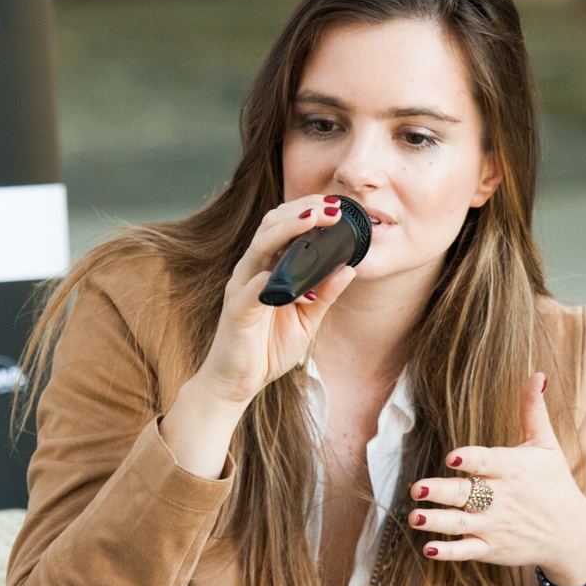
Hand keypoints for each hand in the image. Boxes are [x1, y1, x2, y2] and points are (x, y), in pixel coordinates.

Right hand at [193, 194, 356, 410]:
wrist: (236, 381)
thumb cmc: (267, 347)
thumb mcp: (306, 320)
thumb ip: (324, 294)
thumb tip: (349, 269)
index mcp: (268, 267)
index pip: (284, 226)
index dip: (308, 209)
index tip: (336, 204)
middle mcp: (252, 270)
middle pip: (272, 226)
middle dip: (302, 211)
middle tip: (332, 207)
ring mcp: (242, 288)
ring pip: (260, 247)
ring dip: (287, 230)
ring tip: (313, 219)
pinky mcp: (236, 312)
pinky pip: (249, 291)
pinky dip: (264, 280)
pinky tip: (279, 273)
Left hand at [407, 372, 585, 585]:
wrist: (573, 535)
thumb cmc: (555, 483)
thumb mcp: (547, 445)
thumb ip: (533, 410)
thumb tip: (538, 374)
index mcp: (512, 469)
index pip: (488, 462)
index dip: (470, 459)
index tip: (452, 456)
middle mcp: (502, 498)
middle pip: (467, 493)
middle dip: (441, 491)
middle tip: (417, 487)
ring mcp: (496, 525)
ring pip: (461, 522)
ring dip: (437, 520)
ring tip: (414, 517)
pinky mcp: (493, 548)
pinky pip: (467, 550)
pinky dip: (449, 551)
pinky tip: (428, 548)